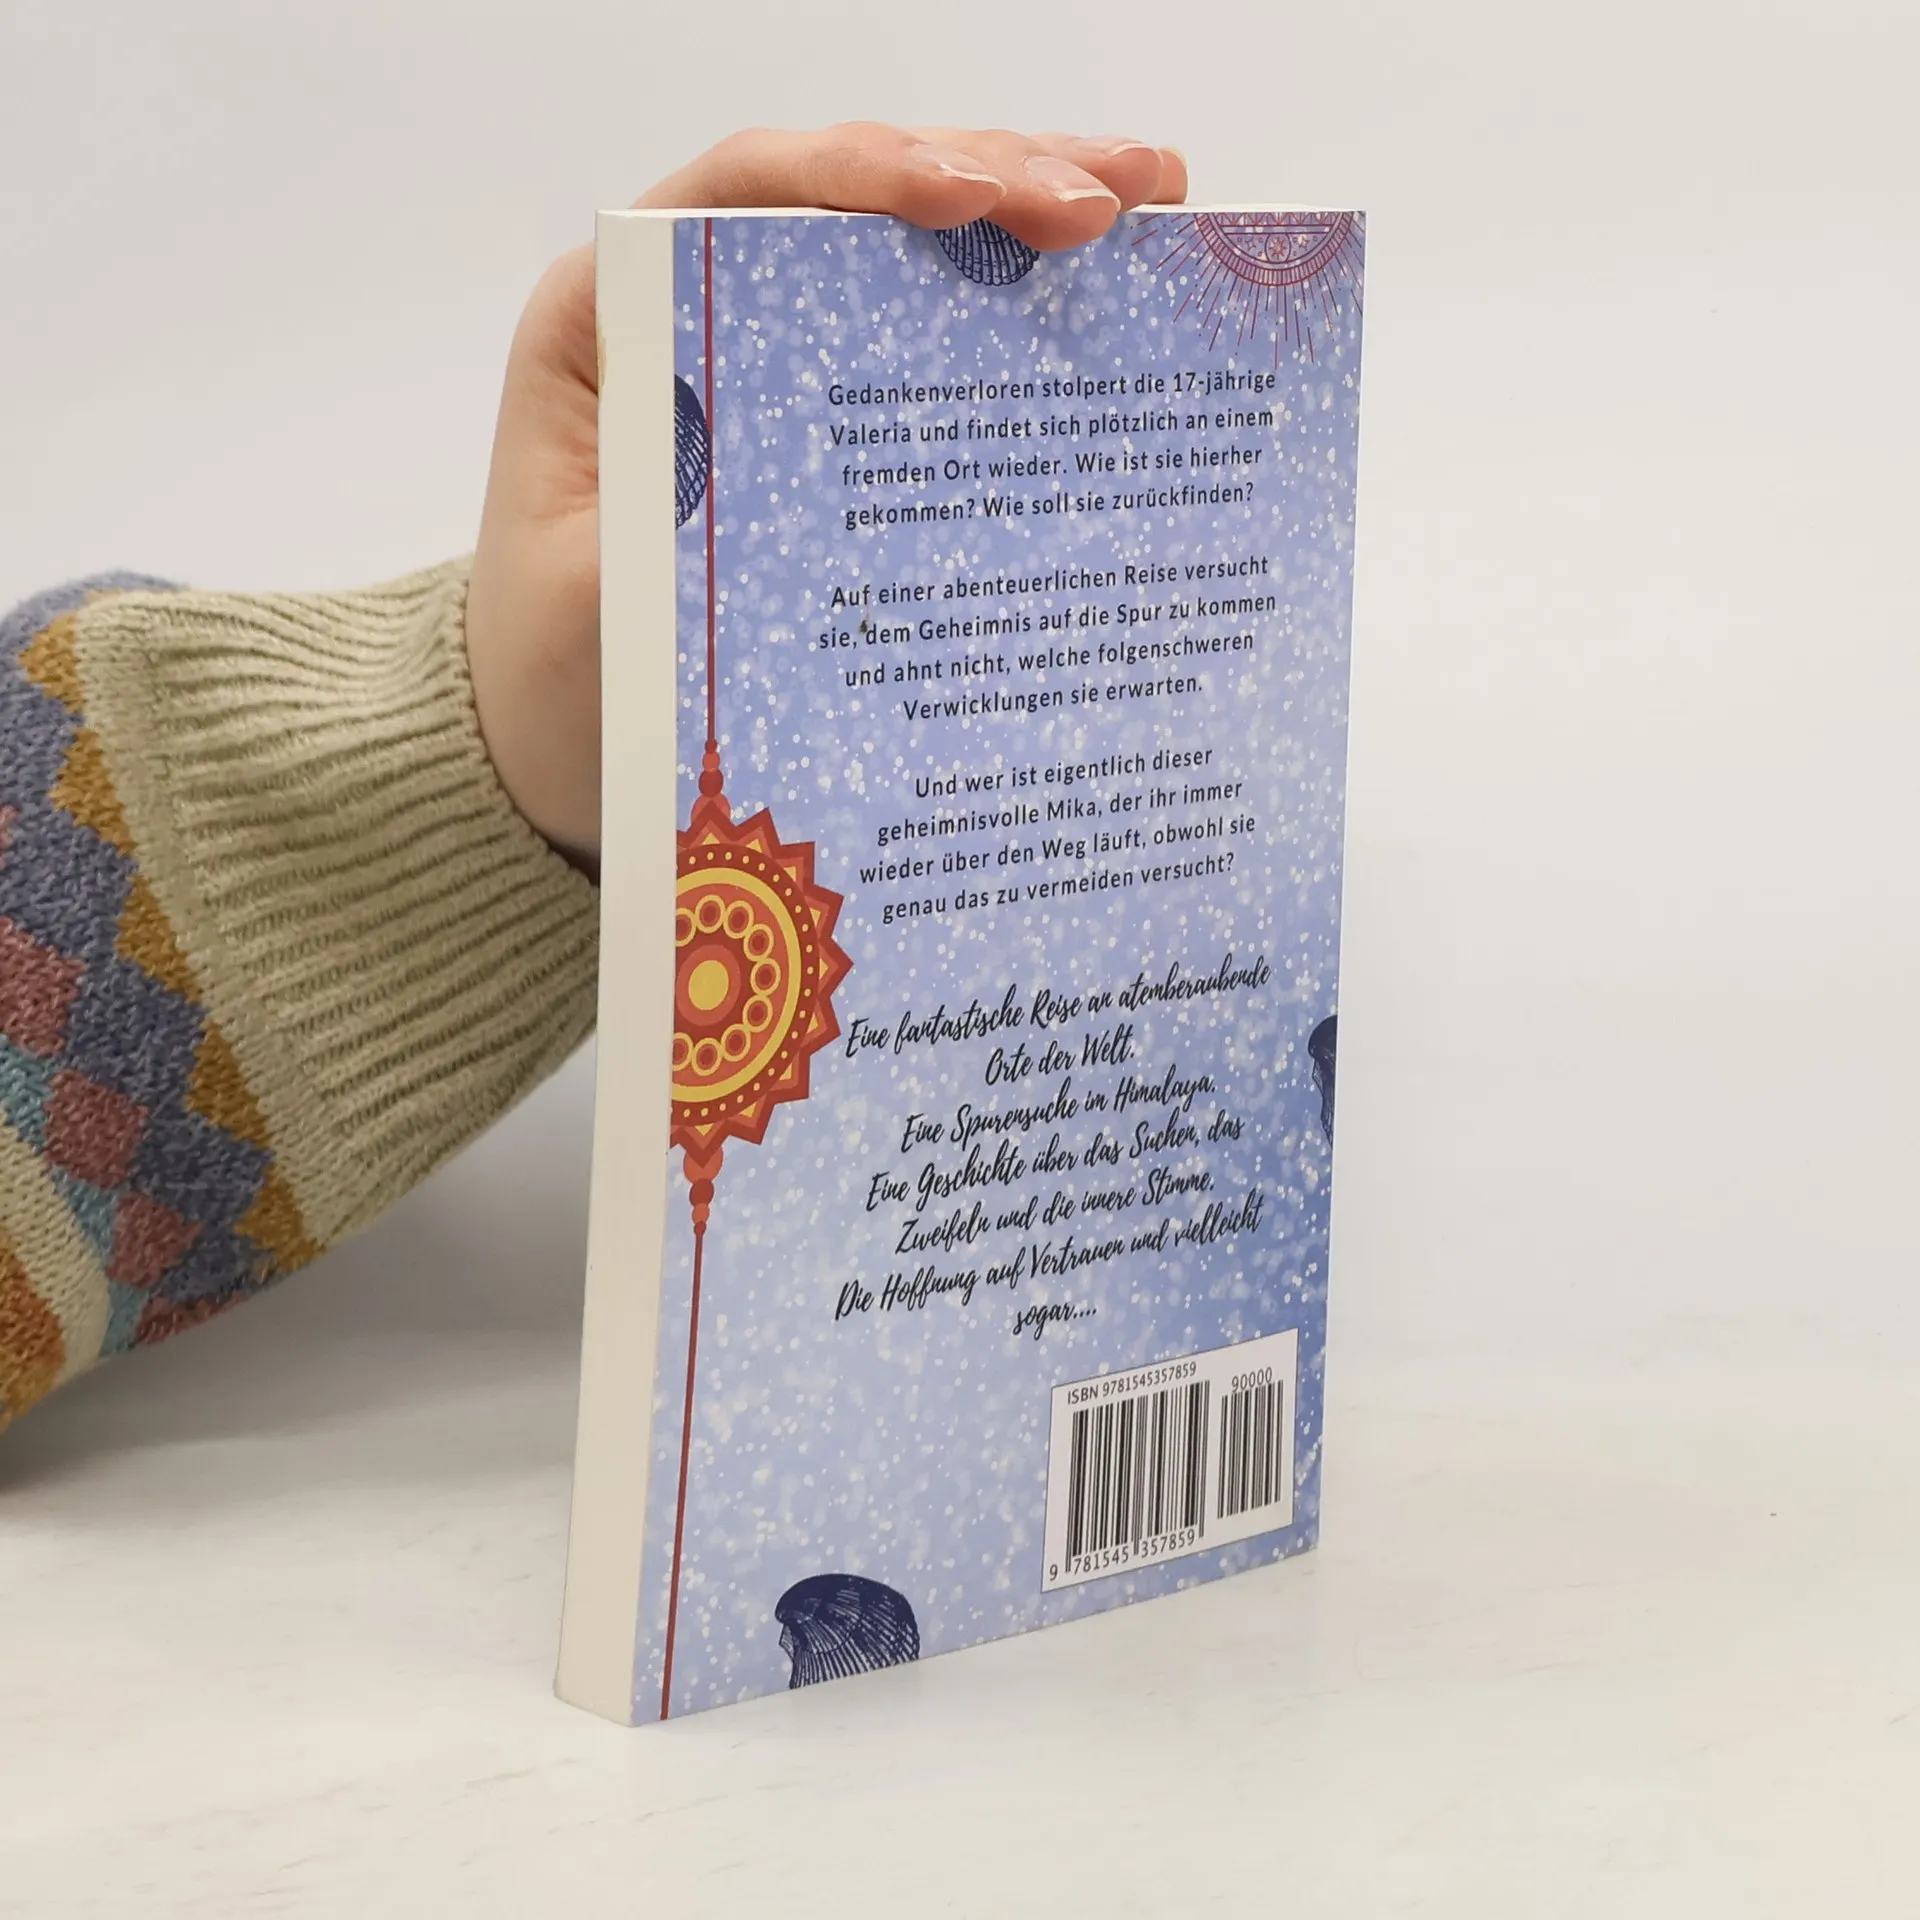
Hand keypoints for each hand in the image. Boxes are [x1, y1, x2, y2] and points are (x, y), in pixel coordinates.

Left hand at [465, 124, 1189, 867]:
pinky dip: (1015, 303)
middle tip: (1115, 200)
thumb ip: (662, 521)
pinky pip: (923, 333)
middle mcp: (691, 313)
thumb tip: (786, 455)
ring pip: (900, 246)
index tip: (971, 197)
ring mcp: (766, 356)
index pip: (742, 194)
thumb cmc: (557, 674)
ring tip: (1153, 195)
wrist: (560, 745)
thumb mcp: (593, 605)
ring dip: (1023, 208)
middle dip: (986, 173)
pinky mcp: (824, 418)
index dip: (864, 171)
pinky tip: (1111, 279)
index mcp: (611, 321)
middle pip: (846, 195)